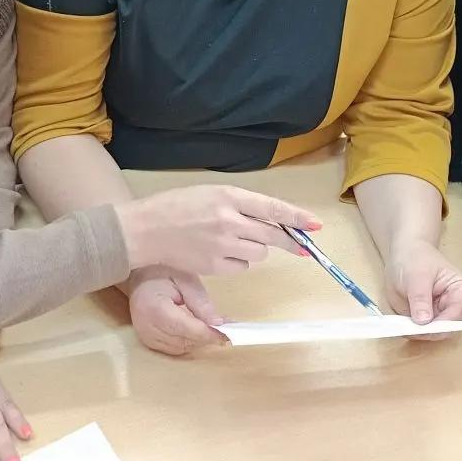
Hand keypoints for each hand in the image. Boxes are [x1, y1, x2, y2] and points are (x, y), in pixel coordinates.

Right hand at [117, 186, 320, 275]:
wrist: (145, 229)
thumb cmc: (177, 206)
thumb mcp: (210, 193)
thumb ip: (240, 205)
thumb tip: (272, 220)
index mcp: (228, 196)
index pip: (272, 208)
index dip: (297, 218)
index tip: (316, 225)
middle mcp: (228, 220)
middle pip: (272, 235)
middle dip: (290, 241)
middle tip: (302, 247)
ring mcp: (221, 245)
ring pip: (259, 253)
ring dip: (255, 249)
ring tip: (232, 240)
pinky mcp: (213, 266)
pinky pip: (241, 267)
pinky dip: (237, 262)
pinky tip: (218, 252)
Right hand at [127, 266, 226, 355]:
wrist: (138, 277)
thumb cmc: (162, 272)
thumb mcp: (185, 279)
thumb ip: (201, 302)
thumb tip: (218, 324)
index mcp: (154, 307)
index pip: (186, 328)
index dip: (208, 333)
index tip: (228, 333)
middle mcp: (147, 327)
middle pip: (184, 341)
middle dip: (206, 337)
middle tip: (226, 330)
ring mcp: (145, 337)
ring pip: (181, 348)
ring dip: (199, 341)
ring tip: (213, 329)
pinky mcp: (147, 342)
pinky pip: (174, 349)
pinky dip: (189, 343)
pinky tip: (198, 332)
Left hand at [383, 239, 461, 334]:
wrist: (405, 253)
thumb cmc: (414, 258)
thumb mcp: (416, 276)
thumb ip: (420, 299)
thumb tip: (424, 321)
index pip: (456, 316)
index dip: (439, 326)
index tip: (418, 327)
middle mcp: (457, 305)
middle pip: (446, 330)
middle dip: (426, 332)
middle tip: (405, 327)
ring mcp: (443, 314)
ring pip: (433, 335)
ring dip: (416, 332)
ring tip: (401, 322)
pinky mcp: (430, 319)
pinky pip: (422, 332)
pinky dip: (411, 330)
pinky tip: (402, 322)